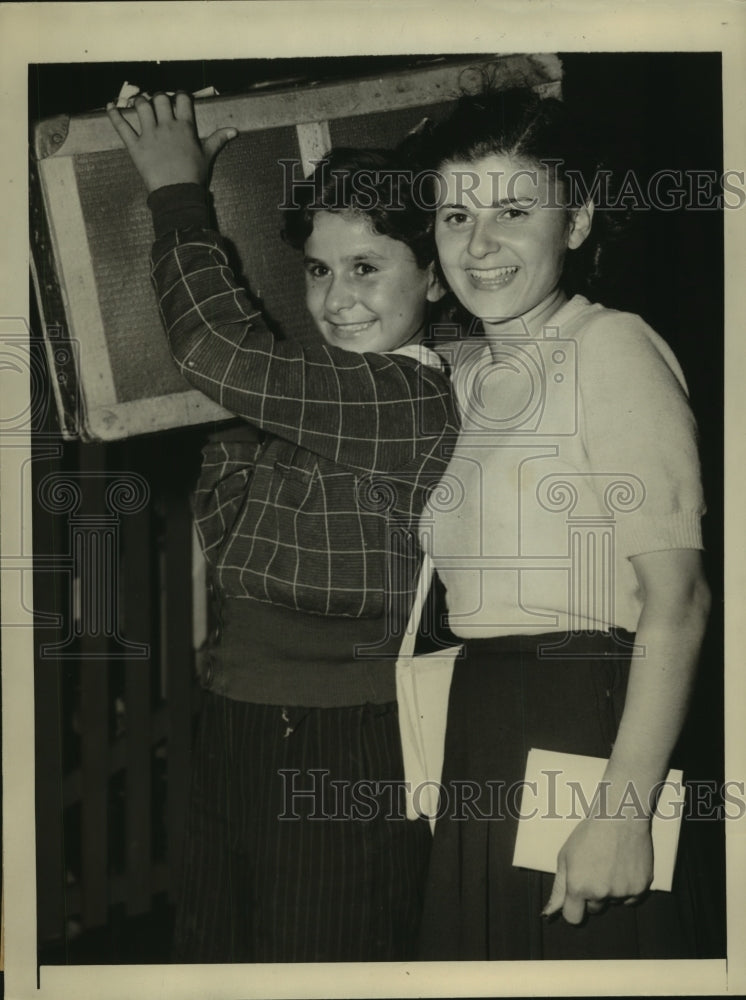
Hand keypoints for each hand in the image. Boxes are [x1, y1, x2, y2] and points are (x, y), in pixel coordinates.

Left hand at [106, 92, 236, 192]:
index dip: (180, 95)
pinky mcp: (135, 146)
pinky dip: (114, 114)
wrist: (178, 195)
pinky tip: (110, 105)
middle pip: (160, 98)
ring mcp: (149, 135)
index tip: (178, 99)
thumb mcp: (207, 155)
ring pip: (141, 106)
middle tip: (158, 103)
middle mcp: (167, 126)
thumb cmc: (194, 176)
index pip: (182, 99)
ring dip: (139, 101)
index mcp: (185, 127)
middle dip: (158, 97)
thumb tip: (235, 130)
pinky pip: (121, 126)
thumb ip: (219, 139)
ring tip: (139, 104)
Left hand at [542, 814, 653, 924]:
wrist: (619, 818)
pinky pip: (631, 899)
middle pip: (594, 909)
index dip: (574, 908)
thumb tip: (550, 912)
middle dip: (592, 896)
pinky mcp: (640, 887)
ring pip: (613, 902)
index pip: (573, 918)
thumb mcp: (565, 857)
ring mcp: (622, 892)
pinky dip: (627, 889)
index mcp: (578, 887)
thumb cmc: (589, 834)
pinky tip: (623, 868)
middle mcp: (600, 893)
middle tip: (595, 871)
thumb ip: (559, 888)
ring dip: (610, 891)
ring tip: (610, 865)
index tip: (576, 899)